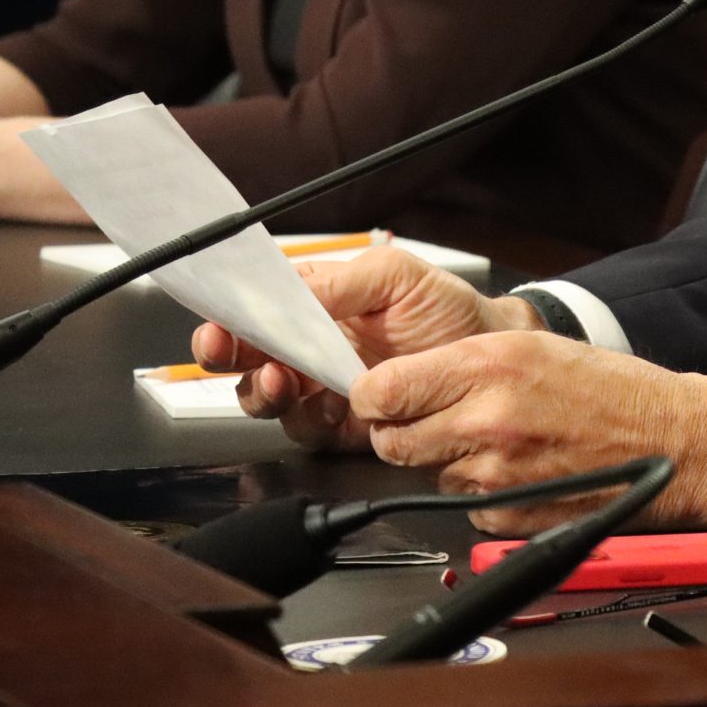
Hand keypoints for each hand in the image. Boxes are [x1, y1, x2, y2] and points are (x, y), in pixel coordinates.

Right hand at [188, 247, 536, 452]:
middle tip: (230, 352)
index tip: (218, 323)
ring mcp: (323, 387)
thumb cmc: (445, 309)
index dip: (228, 318)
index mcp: (315, 304)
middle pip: (247, 357)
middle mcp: (310, 347)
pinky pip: (307, 429)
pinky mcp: (344, 424)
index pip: (256, 310)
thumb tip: (290, 289)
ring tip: (280, 379)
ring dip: (264, 390)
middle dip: (228, 356)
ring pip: (268, 398)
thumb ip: (340, 283)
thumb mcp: (395, 277)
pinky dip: (308, 418)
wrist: (488, 355)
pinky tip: (325, 405)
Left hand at [345, 335, 706, 534]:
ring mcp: (496, 473)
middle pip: (390, 442)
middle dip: (403, 433)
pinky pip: (465, 504)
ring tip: (499, 439)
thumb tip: (398, 382)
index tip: (380, 397)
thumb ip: (460, 363)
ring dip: (448, 461)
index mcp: (489, 365)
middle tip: (435, 420)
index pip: (380, 391)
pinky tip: (520, 468)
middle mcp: (486, 418)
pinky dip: (481, 491)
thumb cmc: (611, 390)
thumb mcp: (532, 345)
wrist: (671, 442)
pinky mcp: (507, 516)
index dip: (372, 397)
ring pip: (428, 474)